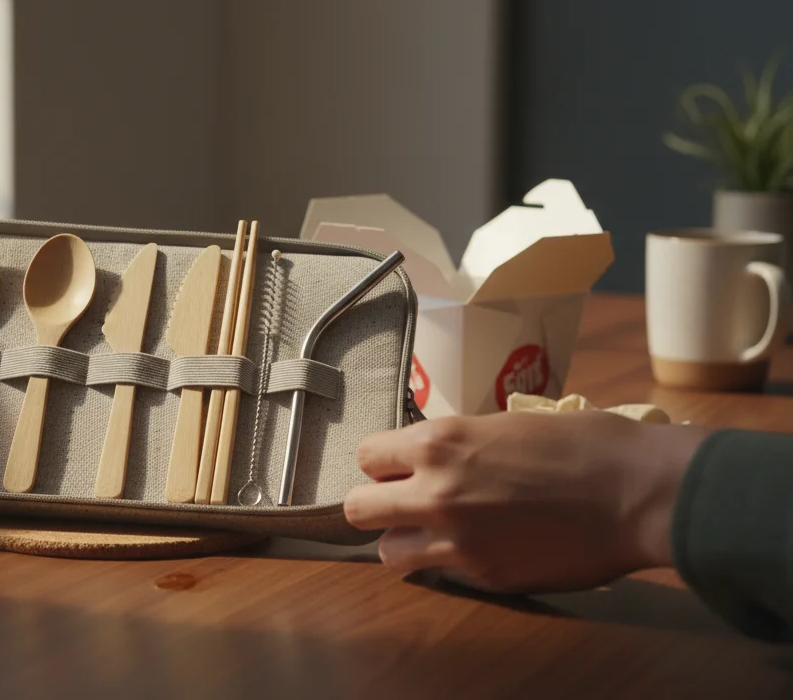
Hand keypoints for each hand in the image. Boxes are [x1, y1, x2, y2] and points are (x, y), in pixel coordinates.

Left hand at [343, 411, 706, 593]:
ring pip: (389, 553)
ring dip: (404, 541)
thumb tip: (433, 458)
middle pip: (358, 509)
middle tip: (401, 502)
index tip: (398, 466)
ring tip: (433, 532)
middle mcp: (436, 493)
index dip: (382, 462)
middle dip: (375, 504)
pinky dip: (452, 561)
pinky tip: (484, 545)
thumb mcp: (505, 423)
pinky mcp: (486, 575)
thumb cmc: (584, 444)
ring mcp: (457, 541)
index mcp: (440, 443)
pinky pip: (443, 571)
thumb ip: (458, 445)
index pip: (367, 455)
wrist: (639, 492)